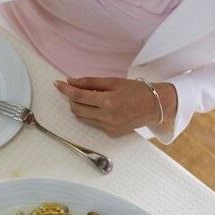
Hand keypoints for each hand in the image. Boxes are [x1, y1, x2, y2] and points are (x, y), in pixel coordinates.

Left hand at [54, 77, 176, 136]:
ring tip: (87, 97)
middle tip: (72, 90)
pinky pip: (93, 123)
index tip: (57, 84)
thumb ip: (90, 82)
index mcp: (108, 102)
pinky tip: (97, 107)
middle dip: (71, 99)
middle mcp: (107, 117)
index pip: (78, 96)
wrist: (156, 106)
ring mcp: (109, 127)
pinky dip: (90, 114)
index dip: (65, 90)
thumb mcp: (114, 82)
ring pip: (83, 118)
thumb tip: (71, 81)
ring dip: (79, 107)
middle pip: (76, 109)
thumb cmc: (136, 90)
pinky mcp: (112, 133)